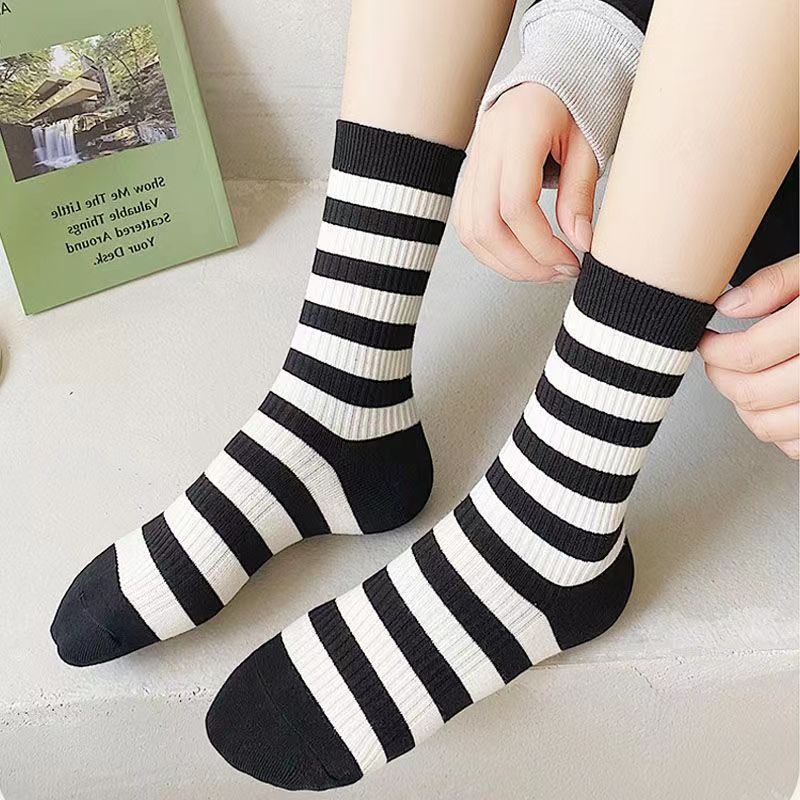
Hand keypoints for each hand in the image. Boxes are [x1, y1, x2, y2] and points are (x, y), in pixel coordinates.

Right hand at [452, 82, 597, 282]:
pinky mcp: (469, 177)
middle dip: (523, 262)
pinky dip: (491, 250)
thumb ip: (580, 193)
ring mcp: (473, 162)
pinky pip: (467, 225)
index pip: (516, 205)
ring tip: (541, 270)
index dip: (543, 245)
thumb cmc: (576, 104)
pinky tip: (519, 257)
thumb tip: (579, 242)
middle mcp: (487, 146)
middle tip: (558, 273)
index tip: (572, 260)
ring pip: (471, 231)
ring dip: (505, 262)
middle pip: (487, 226)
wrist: (552, 79)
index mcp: (519, 130)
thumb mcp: (590, 144)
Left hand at [698, 255, 799, 458]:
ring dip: (742, 405)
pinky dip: (776, 428)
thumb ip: (774, 283)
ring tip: (739, 379)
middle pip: (752, 392)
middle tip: (716, 359)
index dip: (714, 349)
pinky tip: (773, 401)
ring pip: (768, 425)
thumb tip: (729, 305)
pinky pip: (795, 445)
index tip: (707, 341)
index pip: (748, 354)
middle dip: (721, 376)